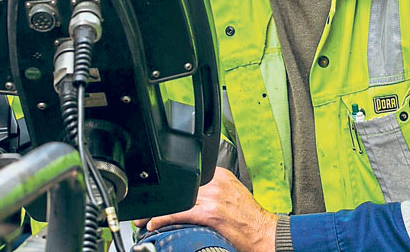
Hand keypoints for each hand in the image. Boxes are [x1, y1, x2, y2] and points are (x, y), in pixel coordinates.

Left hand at [136, 167, 276, 251]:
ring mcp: (213, 197)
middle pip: (179, 189)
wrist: (265, 233)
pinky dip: (163, 219)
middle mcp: (216, 182)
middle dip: (159, 201)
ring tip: (144, 220)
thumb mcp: (231, 194)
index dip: (169, 190)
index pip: (186, 179)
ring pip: (176, 200)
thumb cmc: (250, 219)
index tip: (158, 198)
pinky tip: (154, 224)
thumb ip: (212, 190)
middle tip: (144, 212)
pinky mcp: (211, 213)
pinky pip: (179, 213)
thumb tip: (189, 199)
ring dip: (155, 212)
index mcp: (220, 175)